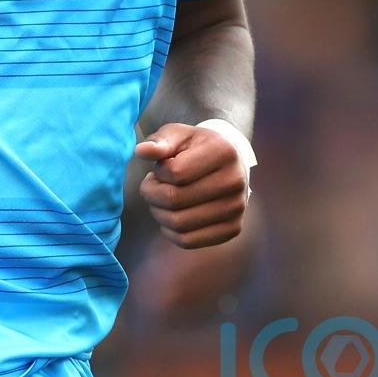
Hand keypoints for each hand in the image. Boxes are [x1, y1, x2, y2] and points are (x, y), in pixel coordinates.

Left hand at [134, 123, 248, 248]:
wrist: (229, 164)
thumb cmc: (196, 148)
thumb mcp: (178, 135)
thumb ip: (159, 142)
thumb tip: (141, 151)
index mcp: (223, 152)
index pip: (175, 173)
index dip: (158, 172)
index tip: (160, 167)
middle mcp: (235, 181)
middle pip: (174, 199)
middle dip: (152, 194)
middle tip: (152, 186)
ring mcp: (237, 208)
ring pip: (178, 223)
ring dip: (158, 213)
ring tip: (161, 199)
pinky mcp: (233, 229)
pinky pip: (188, 241)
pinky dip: (170, 231)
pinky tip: (171, 215)